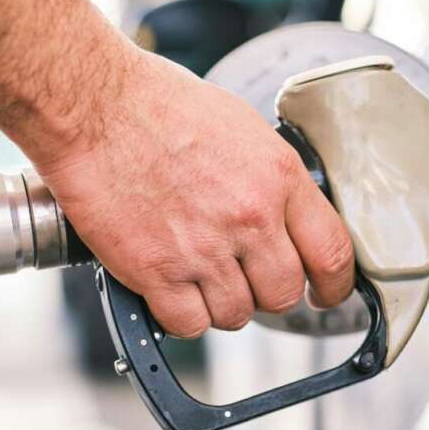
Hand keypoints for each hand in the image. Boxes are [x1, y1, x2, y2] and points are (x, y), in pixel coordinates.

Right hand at [0, 0, 353, 336]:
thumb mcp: (241, 128)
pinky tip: (169, 289)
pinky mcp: (156, 272)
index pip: (333, 254)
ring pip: (236, 315)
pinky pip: (188, 325)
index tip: (325, 294)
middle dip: (266, 293)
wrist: (93, 106)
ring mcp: (203, 249)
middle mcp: (249, 217)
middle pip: (284, 295)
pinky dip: (180, 315)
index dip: (334, 286)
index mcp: (278, 178)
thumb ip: (271, 179)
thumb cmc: (157, 104)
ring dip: (220, 304)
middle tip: (244, 278)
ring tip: (197, 275)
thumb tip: (286, 217)